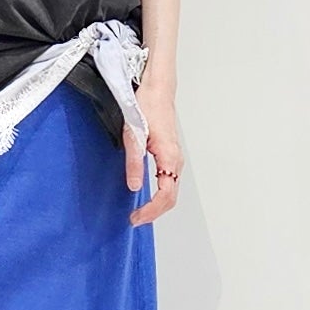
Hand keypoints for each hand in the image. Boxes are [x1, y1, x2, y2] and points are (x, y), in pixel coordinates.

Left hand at [125, 74, 182, 225]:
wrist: (157, 89)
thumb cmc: (147, 106)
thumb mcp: (134, 135)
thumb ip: (134, 162)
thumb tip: (134, 187)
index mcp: (169, 158)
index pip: (165, 196)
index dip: (151, 211)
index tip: (135, 218)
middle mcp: (176, 161)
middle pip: (171, 198)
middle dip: (154, 213)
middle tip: (135, 220)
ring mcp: (175, 158)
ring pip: (171, 190)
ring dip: (157, 205)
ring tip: (139, 211)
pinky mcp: (170, 155)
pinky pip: (169, 181)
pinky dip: (159, 194)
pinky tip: (146, 195)